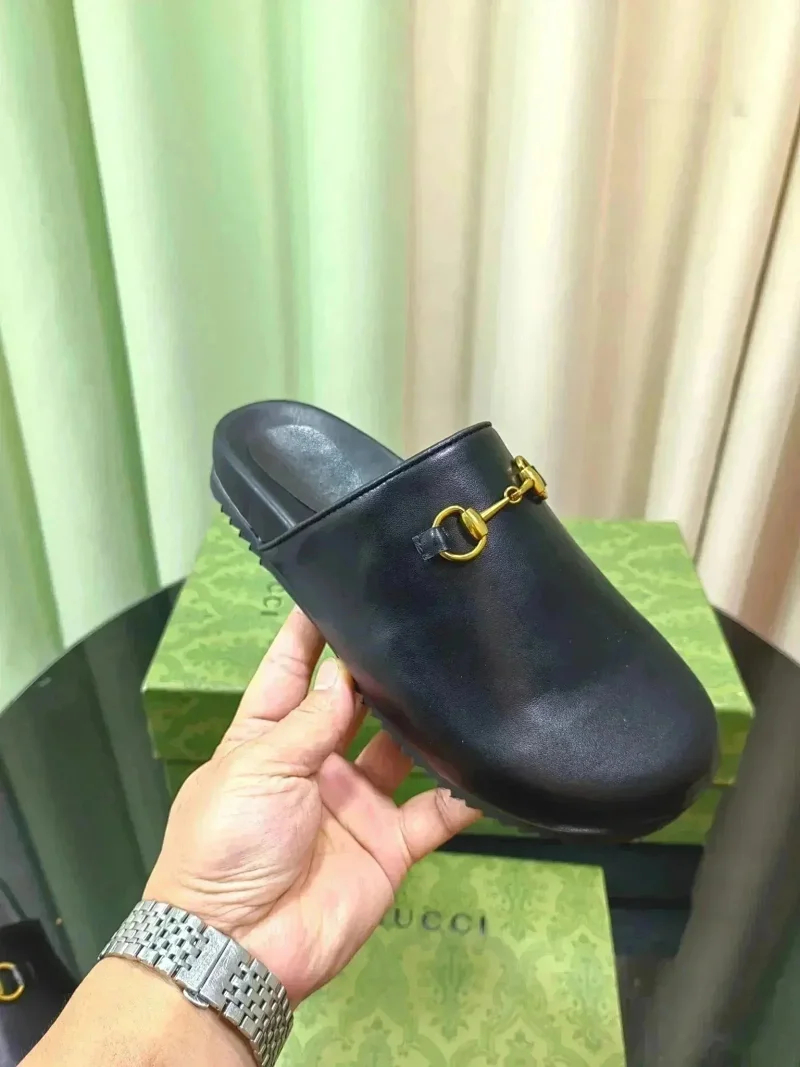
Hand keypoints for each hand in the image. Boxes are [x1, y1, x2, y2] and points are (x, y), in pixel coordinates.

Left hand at [145, 608, 479, 1005]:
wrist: (239, 949)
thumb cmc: (227, 846)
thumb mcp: (257, 770)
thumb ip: (309, 722)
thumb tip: (344, 673)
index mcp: (268, 737)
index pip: (292, 670)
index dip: (311, 632)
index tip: (338, 586)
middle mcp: (316, 762)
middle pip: (354, 703)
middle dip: (378, 670)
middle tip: (419, 626)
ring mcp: (356, 802)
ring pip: (401, 749)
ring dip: (424, 722)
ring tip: (459, 679)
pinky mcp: (390, 844)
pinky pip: (435, 813)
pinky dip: (462, 793)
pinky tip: (486, 764)